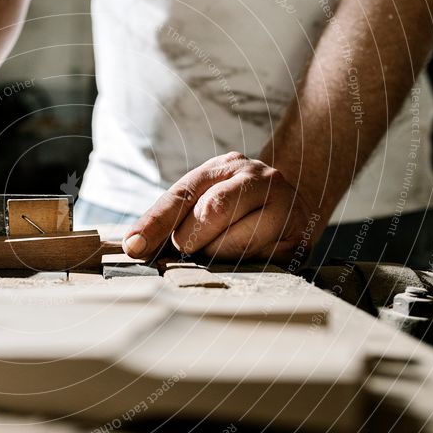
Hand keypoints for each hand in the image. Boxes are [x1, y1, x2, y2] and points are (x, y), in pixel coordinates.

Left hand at [122, 152, 321, 264]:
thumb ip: (168, 220)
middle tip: (193, 247)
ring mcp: (283, 204)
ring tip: (223, 249)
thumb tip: (134, 245)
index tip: (135, 247)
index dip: (155, 223)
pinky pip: (260, 261)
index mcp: (223, 167)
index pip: (181, 195)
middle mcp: (257, 177)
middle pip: (211, 212)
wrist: (295, 205)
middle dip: (192, 240)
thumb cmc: (236, 208)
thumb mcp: (202, 201)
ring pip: (236, 242)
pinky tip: (251, 255)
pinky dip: (245, 265)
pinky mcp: (299, 236)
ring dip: (218, 255)